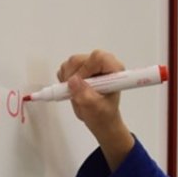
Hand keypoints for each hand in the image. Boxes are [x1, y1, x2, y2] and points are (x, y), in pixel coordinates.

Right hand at [57, 50, 133, 169]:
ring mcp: (90, 65)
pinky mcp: (79, 68)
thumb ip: (85, 95)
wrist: (100, 119)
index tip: (81, 83)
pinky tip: (72, 90)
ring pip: (71, 63)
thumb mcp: (95, 109)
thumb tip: (73, 81)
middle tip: (74, 91)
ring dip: (67, 78)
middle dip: (73, 75)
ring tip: (75, 93)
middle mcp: (102, 64)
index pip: (98, 58)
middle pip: (81, 59)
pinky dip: (64, 79)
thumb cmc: (103, 115)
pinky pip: (65, 68)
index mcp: (113, 70)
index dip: (86, 69)